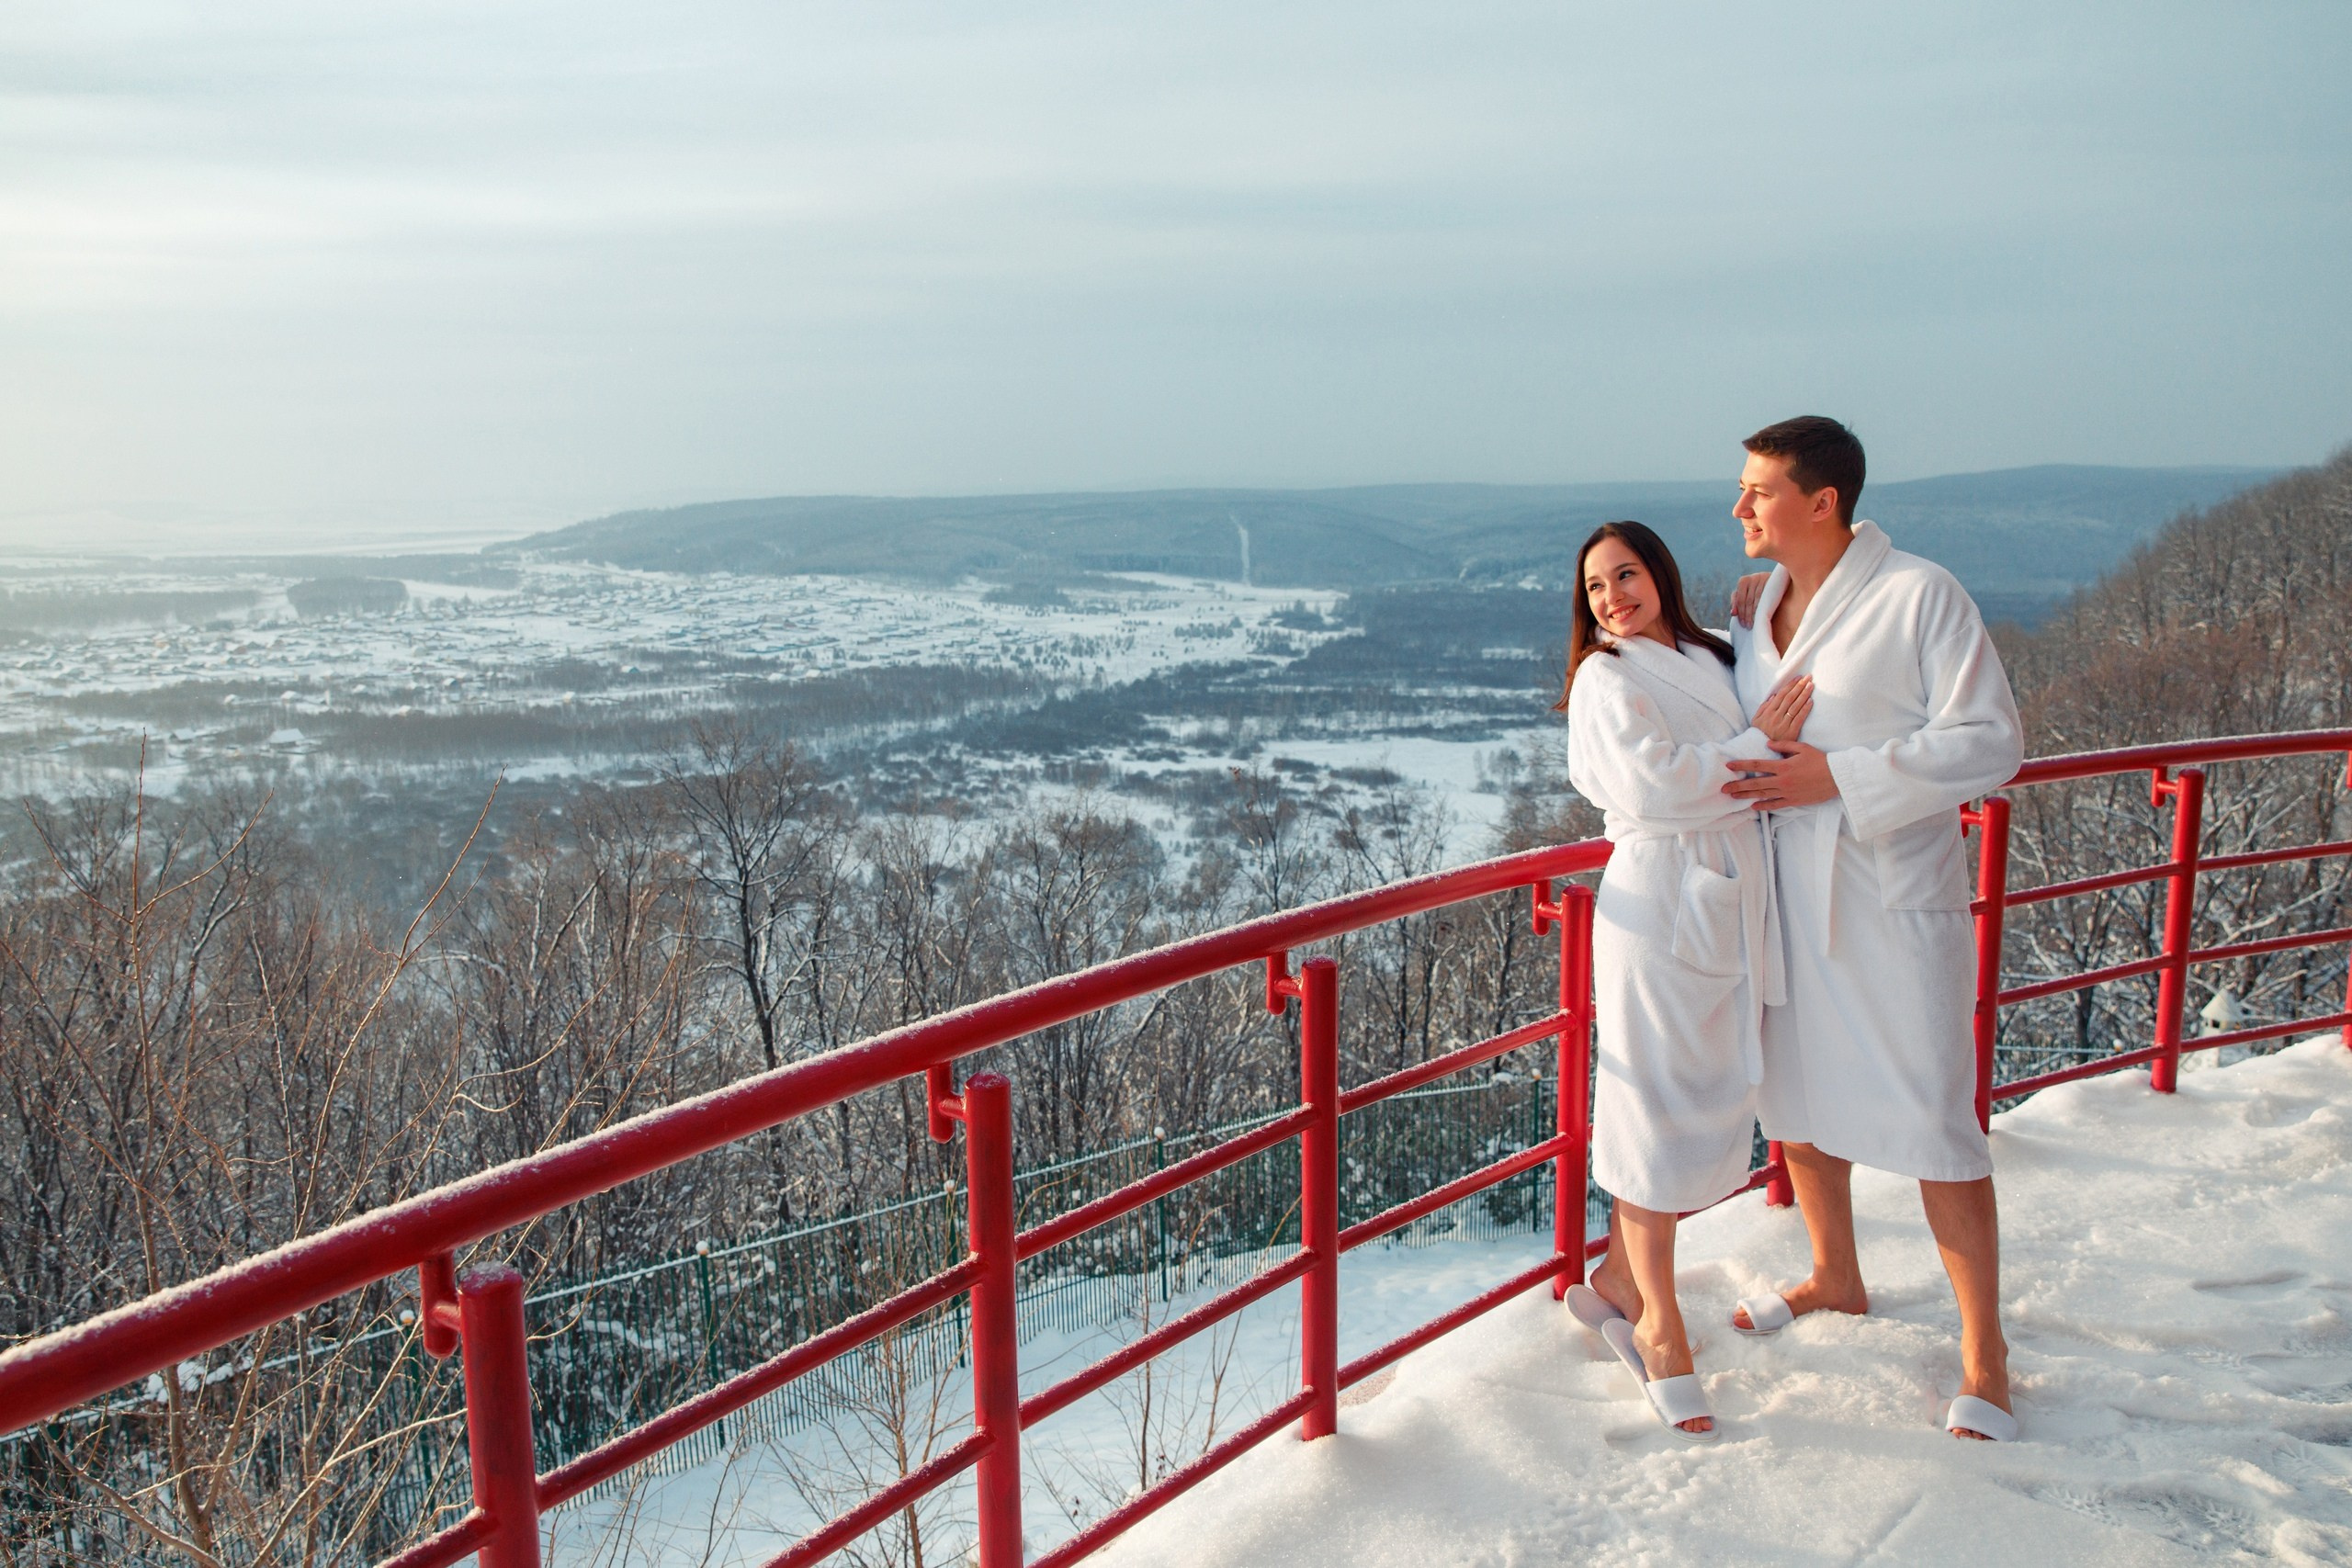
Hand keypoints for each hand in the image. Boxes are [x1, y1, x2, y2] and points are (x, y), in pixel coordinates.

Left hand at [1722, 741, 1839, 808]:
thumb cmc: (1820, 760)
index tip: (1728, 766)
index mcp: (1783, 766)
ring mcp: (1787, 792)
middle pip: (1755, 783)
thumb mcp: (1802, 748)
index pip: (1757, 764)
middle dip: (1738, 786)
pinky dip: (1764, 806)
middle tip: (1723, 789)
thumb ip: (1784, 746)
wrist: (1836, 777)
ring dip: (1746, 796)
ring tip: (1733, 797)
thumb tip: (1768, 744)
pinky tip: (1753, 806)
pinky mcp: (1793, 801)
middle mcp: (1782, 780)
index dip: (1742, 765)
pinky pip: (1775, 804)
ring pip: (1762, 794)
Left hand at [1728, 572, 1769, 627]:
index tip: (1742, 624)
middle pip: (1748, 600)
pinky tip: (1762, 615)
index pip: (1740, 600)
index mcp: (1743, 581)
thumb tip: (1732, 613)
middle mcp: (1752, 578)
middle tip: (1748, 626)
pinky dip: (1763, 607)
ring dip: (1755, 613)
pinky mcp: (1772, 582)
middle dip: (1747, 615)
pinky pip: (1767, 596)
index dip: (1741, 613)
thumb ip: (1736, 603)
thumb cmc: (1755, 590)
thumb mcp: (1744, 595)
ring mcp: (1763, 579)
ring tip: (1754, 624)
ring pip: (1757, 599)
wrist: (1774, 581)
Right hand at [1752, 675, 1812, 743]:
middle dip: (1799, 686)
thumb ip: (1763, 707)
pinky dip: (1805, 709)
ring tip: (1811, 685)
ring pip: (1795, 706)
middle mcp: (1775, 716)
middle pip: (1790, 698)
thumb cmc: (1759, 735)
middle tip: (1808, 677)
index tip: (1798, 678)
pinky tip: (1811, 701)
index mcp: (1767, 712)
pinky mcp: (1791, 732)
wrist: (1760, 752)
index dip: (1790, 685)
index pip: (1781, 694)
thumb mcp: (1756, 720)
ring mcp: (1783, 724)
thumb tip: (1774, 696)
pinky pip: (1799, 718)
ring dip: (1804, 694)